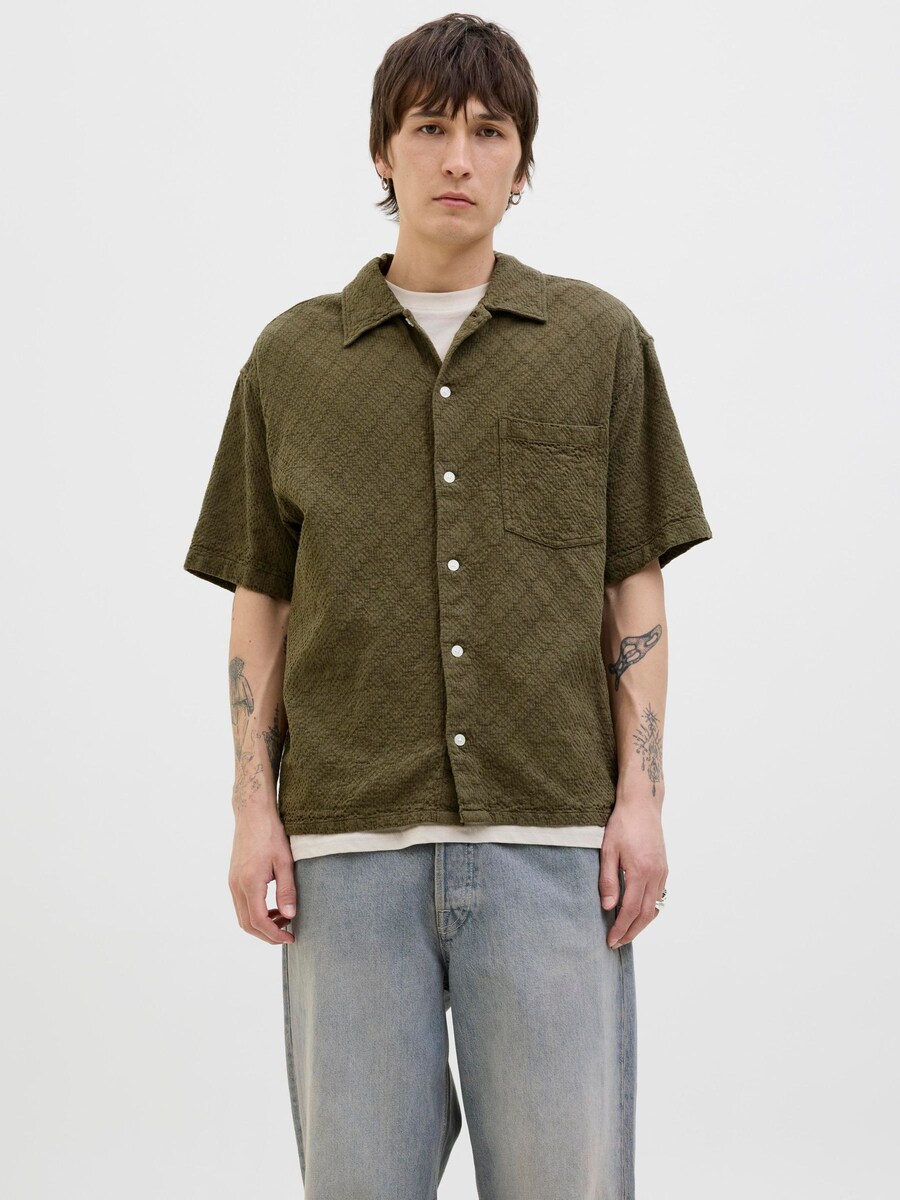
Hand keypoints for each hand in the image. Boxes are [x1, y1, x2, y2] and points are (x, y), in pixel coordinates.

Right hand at [228, 808, 297, 944]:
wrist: (252, 814)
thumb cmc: (270, 833)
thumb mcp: (285, 862)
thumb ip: (287, 890)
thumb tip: (290, 915)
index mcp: (249, 882)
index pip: (259, 921)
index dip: (274, 934)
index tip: (291, 938)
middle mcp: (236, 885)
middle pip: (247, 924)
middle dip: (267, 934)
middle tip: (288, 933)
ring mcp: (232, 882)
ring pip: (242, 916)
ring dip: (261, 924)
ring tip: (283, 918)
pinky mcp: (233, 878)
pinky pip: (241, 905)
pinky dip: (256, 913)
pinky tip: (272, 907)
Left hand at [598, 795, 667, 948]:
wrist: (642, 805)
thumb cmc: (622, 824)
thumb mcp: (608, 850)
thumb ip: (608, 880)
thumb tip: (608, 907)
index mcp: (640, 871)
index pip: (630, 910)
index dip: (620, 928)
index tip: (610, 940)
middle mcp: (655, 875)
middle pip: (645, 914)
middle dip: (631, 932)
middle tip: (617, 943)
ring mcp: (662, 872)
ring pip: (654, 908)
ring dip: (641, 924)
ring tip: (626, 932)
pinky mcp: (664, 868)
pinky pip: (659, 896)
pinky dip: (649, 910)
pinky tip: (638, 912)